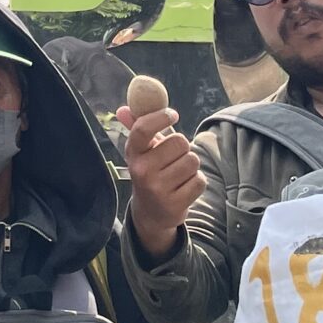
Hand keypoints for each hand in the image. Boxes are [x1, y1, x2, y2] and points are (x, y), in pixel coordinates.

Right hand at [121, 98, 203, 259]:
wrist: (150, 213)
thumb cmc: (149, 172)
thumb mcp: (141, 152)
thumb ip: (136, 128)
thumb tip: (123, 109)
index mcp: (133, 154)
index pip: (142, 129)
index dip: (160, 117)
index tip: (173, 114)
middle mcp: (142, 171)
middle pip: (180, 142)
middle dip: (182, 148)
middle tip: (174, 158)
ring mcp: (158, 189)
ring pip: (192, 161)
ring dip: (190, 165)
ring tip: (179, 174)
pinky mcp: (175, 204)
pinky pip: (199, 180)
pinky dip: (196, 182)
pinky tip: (184, 187)